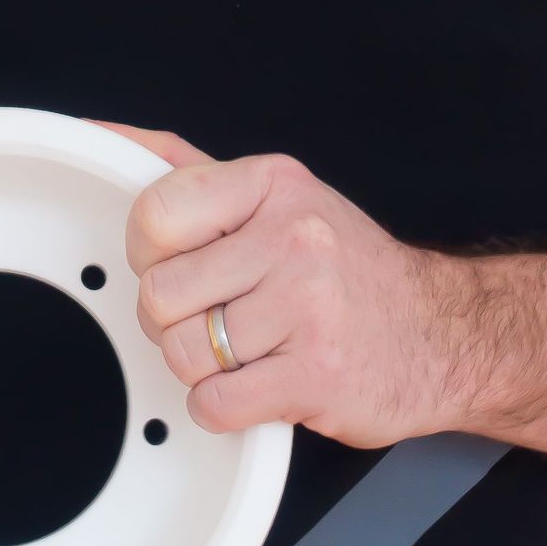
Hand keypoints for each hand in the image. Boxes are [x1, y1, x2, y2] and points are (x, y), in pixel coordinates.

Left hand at [90, 120, 469, 448]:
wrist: (443, 335)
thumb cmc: (347, 270)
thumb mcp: (277, 197)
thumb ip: (186, 168)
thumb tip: (104, 137)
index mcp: (274, 185)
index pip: (153, 214)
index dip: (151, 254)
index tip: (183, 263)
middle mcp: (294, 238)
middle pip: (159, 295)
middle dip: (178, 320)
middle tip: (224, 317)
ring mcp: (307, 308)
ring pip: (182, 354)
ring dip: (204, 367)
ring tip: (251, 350)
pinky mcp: (315, 376)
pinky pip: (214, 404)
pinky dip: (225, 408)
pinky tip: (262, 384)